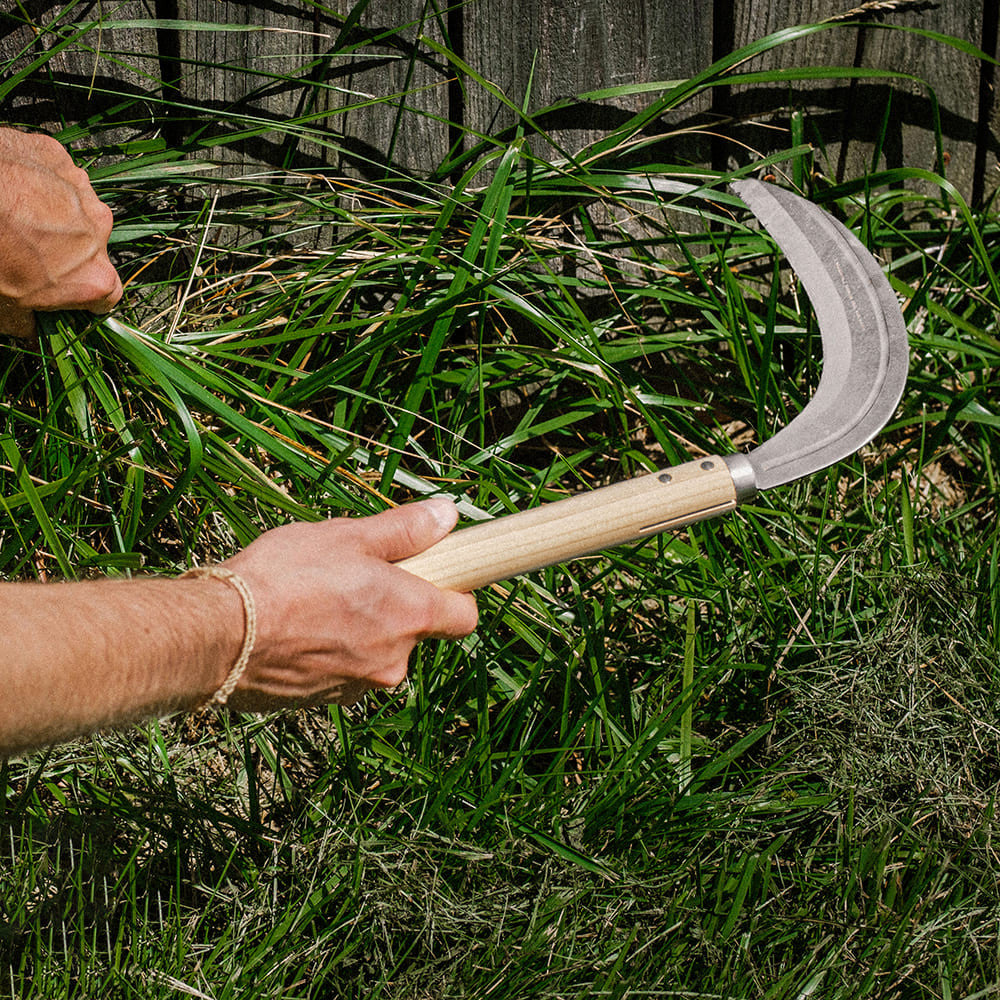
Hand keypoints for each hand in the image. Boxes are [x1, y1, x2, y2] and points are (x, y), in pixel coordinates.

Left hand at [0, 129, 122, 338]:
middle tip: (27, 250)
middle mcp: (99, 232)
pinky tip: (8, 186)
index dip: (84, 296)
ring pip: (75, 207)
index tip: (63, 294)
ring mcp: (80, 189)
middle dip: (67, 251)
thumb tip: (32, 329)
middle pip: (92, 248)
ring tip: (14, 214)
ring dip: (54, 213)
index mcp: (94, 278)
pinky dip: (36, 180)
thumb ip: (28, 323)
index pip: (108, 297)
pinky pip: (53, 173)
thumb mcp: (2, 310)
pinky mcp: (56, 156)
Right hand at [221, 499, 478, 709]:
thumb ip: (405, 529)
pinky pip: (341, 671)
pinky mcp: (324, 702)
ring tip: (312, 600)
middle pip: (413, 632)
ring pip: (375, 651)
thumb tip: (447, 515)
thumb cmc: (285, 578)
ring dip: (357, 629)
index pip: (464, 616)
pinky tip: (294, 628)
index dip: (455, 593)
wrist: (218, 637)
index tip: (434, 576)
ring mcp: (359, 687)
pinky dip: (328, 651)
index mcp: (411, 616)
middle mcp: (394, 661)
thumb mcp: (348, 537)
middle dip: (391, 607)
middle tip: (350, 577)